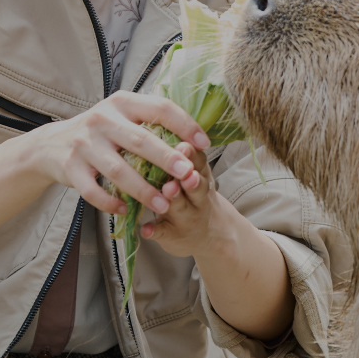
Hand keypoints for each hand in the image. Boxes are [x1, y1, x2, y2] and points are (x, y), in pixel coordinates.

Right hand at [28, 91, 210, 216]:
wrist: (52, 144)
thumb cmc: (101, 132)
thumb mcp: (122, 117)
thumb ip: (150, 123)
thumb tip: (193, 140)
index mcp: (122, 103)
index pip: (159, 108)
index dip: (184, 125)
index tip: (204, 143)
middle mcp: (102, 119)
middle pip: (140, 140)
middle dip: (167, 159)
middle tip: (188, 174)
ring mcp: (84, 143)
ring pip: (118, 170)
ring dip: (144, 189)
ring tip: (164, 204)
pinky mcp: (71, 167)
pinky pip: (93, 190)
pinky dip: (111, 202)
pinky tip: (126, 209)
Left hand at [143, 142, 297, 341]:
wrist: (213, 234)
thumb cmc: (195, 194)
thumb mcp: (198, 174)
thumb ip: (185, 155)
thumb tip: (162, 122)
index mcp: (201, 176)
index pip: (199, 162)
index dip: (192, 155)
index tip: (183, 146)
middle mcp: (198, 197)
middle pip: (196, 186)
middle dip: (190, 179)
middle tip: (184, 173)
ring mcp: (186, 217)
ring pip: (181, 207)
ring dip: (174, 200)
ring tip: (167, 192)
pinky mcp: (173, 235)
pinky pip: (164, 233)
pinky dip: (155, 231)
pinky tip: (145, 229)